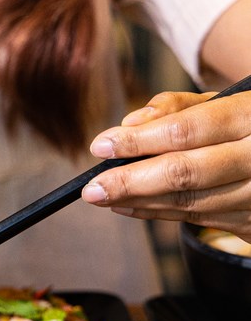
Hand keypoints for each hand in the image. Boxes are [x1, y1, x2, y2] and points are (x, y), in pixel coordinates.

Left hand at [81, 85, 250, 242]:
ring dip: (141, 203)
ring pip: (191, 204)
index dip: (139, 141)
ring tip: (105, 196)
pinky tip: (132, 206)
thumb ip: (178, 107)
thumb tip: (131, 122)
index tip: (102, 146)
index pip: (186, 131)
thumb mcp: (228, 100)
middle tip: (93, 188)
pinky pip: (200, 221)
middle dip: (131, 182)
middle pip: (185, 174)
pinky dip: (160, 214)